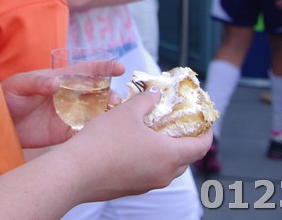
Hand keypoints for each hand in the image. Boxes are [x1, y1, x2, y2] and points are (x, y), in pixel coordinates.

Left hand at [3, 60, 125, 147]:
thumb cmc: (8, 96)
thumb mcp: (19, 85)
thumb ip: (36, 83)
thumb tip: (55, 83)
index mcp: (61, 79)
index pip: (86, 71)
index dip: (103, 68)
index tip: (120, 67)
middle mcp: (69, 96)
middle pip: (96, 94)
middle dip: (110, 95)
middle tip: (115, 100)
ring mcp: (68, 115)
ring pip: (95, 114)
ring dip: (107, 114)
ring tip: (113, 117)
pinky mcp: (64, 133)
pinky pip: (83, 133)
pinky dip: (94, 134)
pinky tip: (101, 135)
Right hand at [63, 90, 212, 200]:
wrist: (75, 172)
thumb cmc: (104, 141)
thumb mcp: (128, 112)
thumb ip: (146, 101)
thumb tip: (155, 93)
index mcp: (169, 155)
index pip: (201, 147)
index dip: (206, 132)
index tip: (204, 121)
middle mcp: (163, 175)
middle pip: (185, 159)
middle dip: (185, 140)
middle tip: (177, 123)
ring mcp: (147, 184)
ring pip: (166, 167)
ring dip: (165, 150)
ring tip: (152, 131)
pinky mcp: (131, 189)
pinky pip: (149, 173)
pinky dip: (149, 159)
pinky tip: (132, 145)